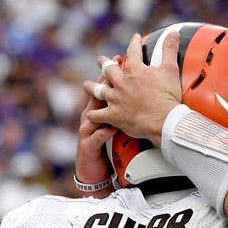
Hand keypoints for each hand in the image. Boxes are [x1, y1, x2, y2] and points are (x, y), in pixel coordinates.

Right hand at [75, 58, 118, 190]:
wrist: (92, 169)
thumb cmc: (105, 145)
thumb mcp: (112, 125)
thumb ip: (122, 110)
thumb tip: (139, 95)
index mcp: (99, 110)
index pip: (104, 87)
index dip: (112, 72)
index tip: (121, 58)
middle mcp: (91, 117)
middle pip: (97, 95)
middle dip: (104, 81)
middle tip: (114, 70)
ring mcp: (88, 130)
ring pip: (93, 114)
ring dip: (101, 105)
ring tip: (112, 98)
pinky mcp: (89, 145)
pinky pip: (98, 136)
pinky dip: (104, 132)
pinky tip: (112, 128)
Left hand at [83, 32, 182, 146]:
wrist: (163, 120)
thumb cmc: (167, 96)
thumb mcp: (171, 69)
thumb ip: (170, 50)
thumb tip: (173, 33)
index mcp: (134, 70)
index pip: (133, 51)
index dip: (134, 42)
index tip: (135, 38)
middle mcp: (121, 82)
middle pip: (108, 69)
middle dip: (104, 63)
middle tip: (100, 60)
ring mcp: (115, 99)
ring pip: (98, 91)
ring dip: (91, 87)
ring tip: (86, 85)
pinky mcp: (113, 115)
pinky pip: (98, 115)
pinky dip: (94, 115)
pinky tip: (90, 114)